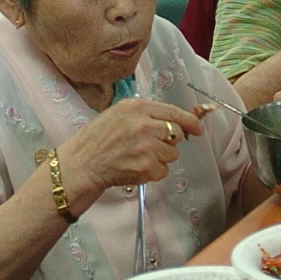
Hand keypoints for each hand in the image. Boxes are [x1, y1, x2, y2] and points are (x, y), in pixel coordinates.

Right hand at [59, 98, 203, 202]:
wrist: (82, 164)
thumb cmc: (96, 140)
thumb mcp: (117, 114)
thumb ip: (144, 114)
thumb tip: (173, 121)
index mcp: (136, 107)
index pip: (174, 111)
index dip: (190, 121)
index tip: (198, 128)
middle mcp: (144, 125)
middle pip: (176, 133)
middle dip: (168, 141)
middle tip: (151, 145)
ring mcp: (146, 147)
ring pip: (172, 153)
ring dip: (160, 157)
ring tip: (138, 156)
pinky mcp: (146, 167)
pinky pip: (163, 170)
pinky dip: (153, 172)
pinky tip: (135, 167)